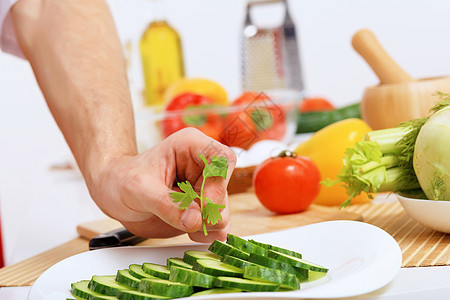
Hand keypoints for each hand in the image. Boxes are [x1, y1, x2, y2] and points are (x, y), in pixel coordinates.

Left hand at [88, 128, 235, 242]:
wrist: (114, 193)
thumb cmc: (123, 179)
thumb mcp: (139, 189)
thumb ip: (167, 204)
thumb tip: (196, 220)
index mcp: (191, 146)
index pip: (223, 159)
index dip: (218, 183)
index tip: (203, 204)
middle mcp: (203, 166)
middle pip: (225, 189)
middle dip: (210, 211)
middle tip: (189, 222)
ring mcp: (204, 189)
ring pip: (223, 210)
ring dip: (207, 225)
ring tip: (182, 224)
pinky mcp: (202, 209)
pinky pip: (216, 225)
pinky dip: (205, 233)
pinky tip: (188, 232)